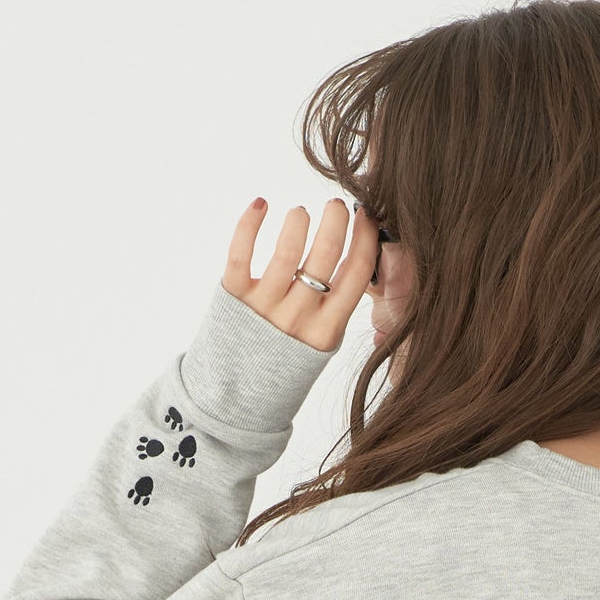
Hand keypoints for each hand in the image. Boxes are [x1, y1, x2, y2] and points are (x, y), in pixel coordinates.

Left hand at [223, 196, 378, 353]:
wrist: (239, 395)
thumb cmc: (287, 359)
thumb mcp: (323, 341)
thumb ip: (339, 304)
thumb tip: (359, 250)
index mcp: (327, 329)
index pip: (357, 272)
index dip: (366, 237)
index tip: (366, 216)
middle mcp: (298, 317)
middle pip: (326, 253)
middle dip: (336, 218)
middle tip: (335, 206)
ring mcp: (264, 307)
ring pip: (287, 248)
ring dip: (298, 219)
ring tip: (300, 213)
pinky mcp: (233, 295)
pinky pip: (240, 251)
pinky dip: (250, 221)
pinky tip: (261, 204)